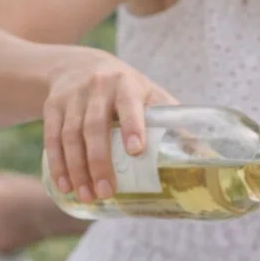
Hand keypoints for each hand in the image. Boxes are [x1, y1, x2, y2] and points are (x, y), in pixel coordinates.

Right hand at [43, 50, 175, 202]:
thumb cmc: (129, 91)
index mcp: (128, 85)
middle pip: (94, 127)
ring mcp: (72, 96)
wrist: (79, 64)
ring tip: (87, 196)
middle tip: (107, 191)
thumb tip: (208, 157)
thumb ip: (174, 123)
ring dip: (77, 169)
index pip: (129, 105)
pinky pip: (51, 137)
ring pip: (70, 135)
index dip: (132, 126)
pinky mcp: (53, 105)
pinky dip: (57, 163)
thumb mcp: (151, 97)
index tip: (135, 151)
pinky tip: (64, 185)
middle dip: (99, 162)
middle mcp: (98, 87)